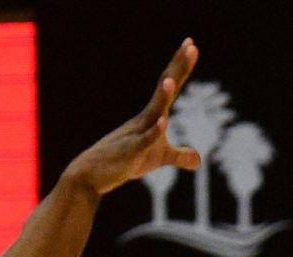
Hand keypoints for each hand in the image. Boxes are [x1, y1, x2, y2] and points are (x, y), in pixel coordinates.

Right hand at [63, 39, 205, 197]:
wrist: (94, 174)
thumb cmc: (125, 162)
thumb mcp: (158, 160)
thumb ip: (179, 156)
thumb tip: (198, 160)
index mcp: (153, 116)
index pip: (170, 87)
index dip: (182, 67)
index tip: (191, 45)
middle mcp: (145, 118)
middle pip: (164, 88)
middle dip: (177, 68)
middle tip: (190, 45)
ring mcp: (137, 133)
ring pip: (153, 111)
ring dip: (163, 96)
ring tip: (171, 80)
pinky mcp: (130, 152)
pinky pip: (144, 140)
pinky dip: (153, 132)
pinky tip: (162, 123)